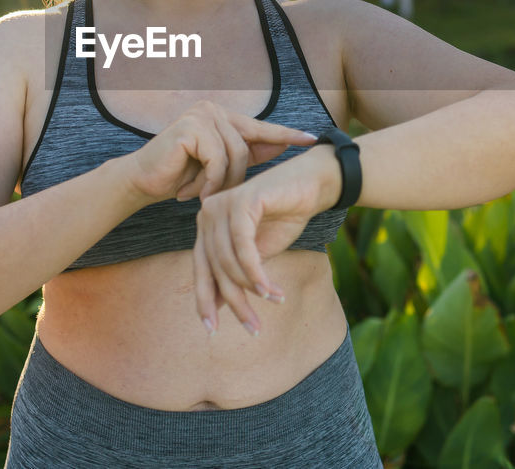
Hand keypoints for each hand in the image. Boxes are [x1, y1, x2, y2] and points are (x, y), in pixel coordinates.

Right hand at [123, 101, 317, 203]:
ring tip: (198, 193)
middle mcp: (213, 110)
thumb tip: (281, 144)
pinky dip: (208, 181)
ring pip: (234, 156)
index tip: (313, 140)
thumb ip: (247, 154)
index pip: (261, 126)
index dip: (287, 134)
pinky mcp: (191, 128)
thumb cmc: (179, 175)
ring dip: (218, 183)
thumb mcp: (218, 167)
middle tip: (209, 195)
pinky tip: (192, 191)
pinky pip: (217, 161)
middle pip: (246, 148)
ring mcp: (201, 115)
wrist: (142, 181)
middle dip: (233, 179)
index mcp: (222, 116)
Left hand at [192, 145, 337, 336]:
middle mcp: (208, 214)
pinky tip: (271, 290)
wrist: (312, 184)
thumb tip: (216, 306)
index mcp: (208, 226)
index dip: (205, 300)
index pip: (202, 268)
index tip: (212, 330)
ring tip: (274, 301)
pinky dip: (256, 273)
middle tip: (254, 328)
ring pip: (228, 261)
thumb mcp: (257, 254)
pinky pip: (243, 248)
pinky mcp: (241, 201)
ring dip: (252, 288)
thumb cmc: (285, 217)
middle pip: (214, 268)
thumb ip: (236, 274)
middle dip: (234, 302)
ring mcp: (222, 205)